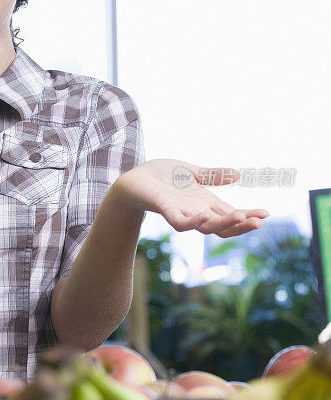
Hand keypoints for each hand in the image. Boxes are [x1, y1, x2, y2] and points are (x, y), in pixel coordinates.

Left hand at [113, 158, 268, 237]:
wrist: (133, 179)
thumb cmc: (160, 176)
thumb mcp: (191, 172)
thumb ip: (213, 175)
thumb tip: (238, 175)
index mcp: (205, 203)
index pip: (231, 214)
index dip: (248, 216)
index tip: (266, 214)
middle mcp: (196, 212)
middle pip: (223, 225)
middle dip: (242, 225)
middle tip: (260, 222)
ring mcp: (182, 213)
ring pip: (206, 227)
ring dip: (224, 224)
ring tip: (242, 218)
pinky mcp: (165, 210)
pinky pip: (180, 222)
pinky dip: (192, 222)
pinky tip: (204, 216)